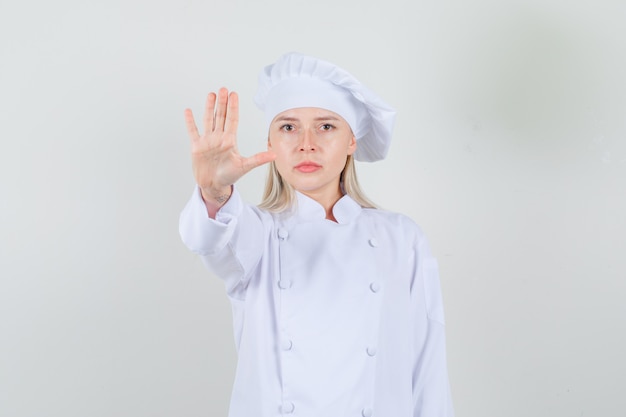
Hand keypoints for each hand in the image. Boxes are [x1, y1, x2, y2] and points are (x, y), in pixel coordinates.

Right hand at [184, 88, 274, 207]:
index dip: (233, 107)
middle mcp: (219, 137)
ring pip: (208, 120)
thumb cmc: (229, 176)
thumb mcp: (245, 166)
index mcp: (230, 140)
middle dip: (222, 103)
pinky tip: (188, 111)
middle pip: (221, 116)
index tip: (234, 94)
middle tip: (223, 89)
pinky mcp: (197, 147)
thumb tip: (274, 155)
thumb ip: (258, 159)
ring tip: (211, 94)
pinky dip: (190, 122)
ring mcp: (207, 141)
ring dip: (209, 108)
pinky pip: (193, 131)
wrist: (214, 186)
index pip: (232, 119)